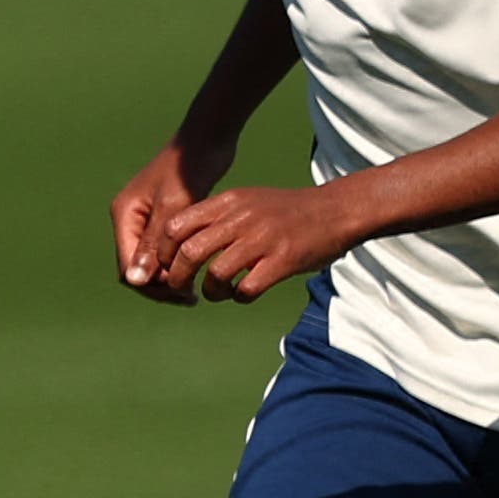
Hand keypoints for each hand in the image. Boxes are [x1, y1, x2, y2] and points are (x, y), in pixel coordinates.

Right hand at [112, 137, 236, 303]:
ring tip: (199, 288)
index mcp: (124, 215)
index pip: (129, 269)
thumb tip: (134, 281)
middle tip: (193, 297)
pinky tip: (201, 268)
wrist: (206, 140)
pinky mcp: (164, 217)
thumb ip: (152, 244)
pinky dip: (178, 263)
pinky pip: (163, 250)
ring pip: (151, 262)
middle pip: (137, 269)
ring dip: (170, 277)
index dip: (152, 287)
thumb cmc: (189, 170)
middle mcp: (130, 219)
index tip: (184, 295)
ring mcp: (145, 218)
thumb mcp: (173, 208)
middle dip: (160, 286)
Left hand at [156, 183, 366, 304]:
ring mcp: (262, 240)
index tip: (165, 266)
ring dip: (210, 290)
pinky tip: (241, 295)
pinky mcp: (284, 260)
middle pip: (189, 252)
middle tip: (180, 288)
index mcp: (226, 202)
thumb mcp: (245, 201)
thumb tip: (182, 242)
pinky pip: (248, 287)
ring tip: (214, 294)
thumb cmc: (286, 210)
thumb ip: (216, 217)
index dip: (163, 251)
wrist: (335, 210)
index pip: (176, 226)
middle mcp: (239, 218)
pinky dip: (238, 297)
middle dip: (177, 276)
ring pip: (216, 272)